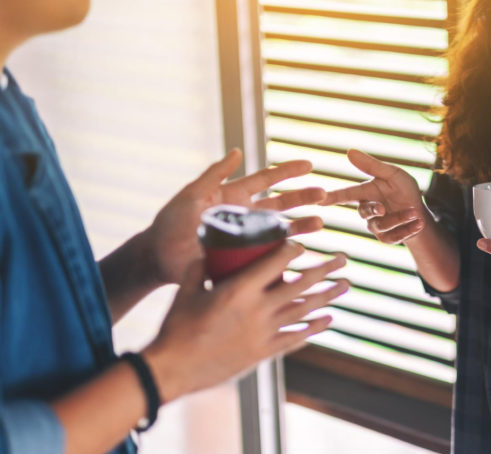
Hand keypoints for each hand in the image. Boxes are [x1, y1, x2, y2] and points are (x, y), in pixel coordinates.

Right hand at [143, 243, 348, 401]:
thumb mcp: (186, 290)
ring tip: (345, 286)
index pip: (275, 263)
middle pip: (300, 285)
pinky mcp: (263, 353)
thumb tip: (208, 250)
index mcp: (238, 290)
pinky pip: (294, 339)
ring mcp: (263, 333)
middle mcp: (257, 310)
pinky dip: (312, 329)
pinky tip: (327, 320)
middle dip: (325, 269)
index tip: (301, 244)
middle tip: (343, 258)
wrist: (173, 369)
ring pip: (304, 311)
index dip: (292, 250)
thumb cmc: (176, 327)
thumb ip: (199, 267)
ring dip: (327, 297)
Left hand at [146, 149, 325, 284]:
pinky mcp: (245, 259)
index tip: (309, 165)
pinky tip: (301, 252)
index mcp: (235, 197)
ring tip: (320, 223)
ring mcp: (248, 238)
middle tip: (324, 195)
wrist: (159, 256)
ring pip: (282, 230)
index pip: (267, 180)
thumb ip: (215, 174)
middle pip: (282, 204)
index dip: (288, 171)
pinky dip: (287, 253)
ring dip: (302, 226)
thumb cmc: (171, 222)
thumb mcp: (193, 193)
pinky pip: (271, 256)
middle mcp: (247, 217)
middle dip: (303, 198)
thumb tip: (238, 150)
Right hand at [321, 149, 426, 243]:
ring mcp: (376, 226)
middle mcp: (368, 210)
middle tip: (383, 208)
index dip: (333, 197)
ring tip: (414, 212)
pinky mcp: (388, 238)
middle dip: (374, 209)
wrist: (421, 211)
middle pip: (365, 212)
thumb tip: (349, 151)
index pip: (346, 194)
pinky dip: (408, 230)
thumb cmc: (405, 190)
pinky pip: (394, 237)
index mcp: (366, 193)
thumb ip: (372, 165)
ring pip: (381, 225)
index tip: (320, 199)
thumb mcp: (392, 174)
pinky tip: (419, 223)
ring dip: (399, 218)